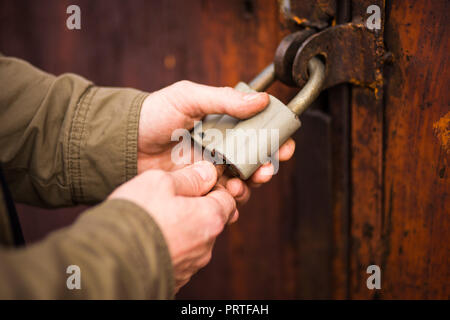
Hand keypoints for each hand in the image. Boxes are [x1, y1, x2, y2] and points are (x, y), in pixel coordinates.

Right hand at [109, 161, 235, 292]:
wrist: (110, 260)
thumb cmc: (137, 216)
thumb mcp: (160, 181)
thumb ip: (189, 177)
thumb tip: (208, 172)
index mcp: (210, 218)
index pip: (227, 199)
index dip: (212, 188)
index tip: (194, 184)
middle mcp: (207, 246)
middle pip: (210, 221)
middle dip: (195, 209)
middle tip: (169, 201)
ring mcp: (191, 266)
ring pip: (194, 240)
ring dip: (181, 230)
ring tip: (154, 221)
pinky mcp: (176, 279)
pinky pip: (178, 258)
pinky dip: (169, 248)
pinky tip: (150, 241)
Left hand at [137, 80, 295, 204]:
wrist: (123, 141)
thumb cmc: (154, 114)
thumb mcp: (189, 97)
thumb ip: (225, 100)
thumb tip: (263, 100)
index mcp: (223, 124)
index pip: (258, 132)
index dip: (276, 140)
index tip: (286, 147)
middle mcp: (220, 147)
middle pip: (255, 161)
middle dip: (266, 168)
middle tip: (265, 171)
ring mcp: (209, 169)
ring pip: (241, 183)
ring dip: (248, 187)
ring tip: (238, 187)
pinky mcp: (196, 189)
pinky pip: (219, 200)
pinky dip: (228, 204)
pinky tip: (227, 202)